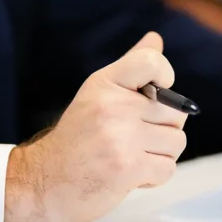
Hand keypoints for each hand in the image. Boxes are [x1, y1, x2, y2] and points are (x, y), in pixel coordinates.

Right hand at [3, 32, 187, 221]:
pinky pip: (168, 167)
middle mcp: (112, 105)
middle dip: (163, 129)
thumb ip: (131, 68)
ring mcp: (120, 137)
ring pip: (176, 141)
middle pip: (175, 111)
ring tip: (132, 156)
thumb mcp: (98, 94)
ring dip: (160, 155)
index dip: (165, 77)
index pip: (152, 62)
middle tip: (134, 139)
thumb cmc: (78, 138)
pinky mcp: (127, 167)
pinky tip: (131, 175)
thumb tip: (155, 38)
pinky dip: (155, 176)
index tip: (154, 95)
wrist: (44, 182)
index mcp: (105, 83)